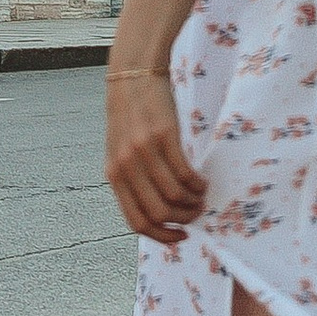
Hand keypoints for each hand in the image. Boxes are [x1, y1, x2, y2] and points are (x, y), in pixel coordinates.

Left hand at [104, 64, 205, 244]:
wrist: (132, 79)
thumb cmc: (130, 121)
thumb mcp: (120, 153)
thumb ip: (132, 181)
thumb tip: (157, 216)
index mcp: (114, 176)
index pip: (137, 222)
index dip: (162, 236)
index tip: (181, 236)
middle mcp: (126, 166)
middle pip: (160, 213)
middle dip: (183, 219)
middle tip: (196, 212)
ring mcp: (144, 151)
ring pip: (175, 195)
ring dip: (194, 202)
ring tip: (202, 196)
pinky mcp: (164, 136)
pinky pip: (185, 173)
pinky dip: (198, 184)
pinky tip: (202, 182)